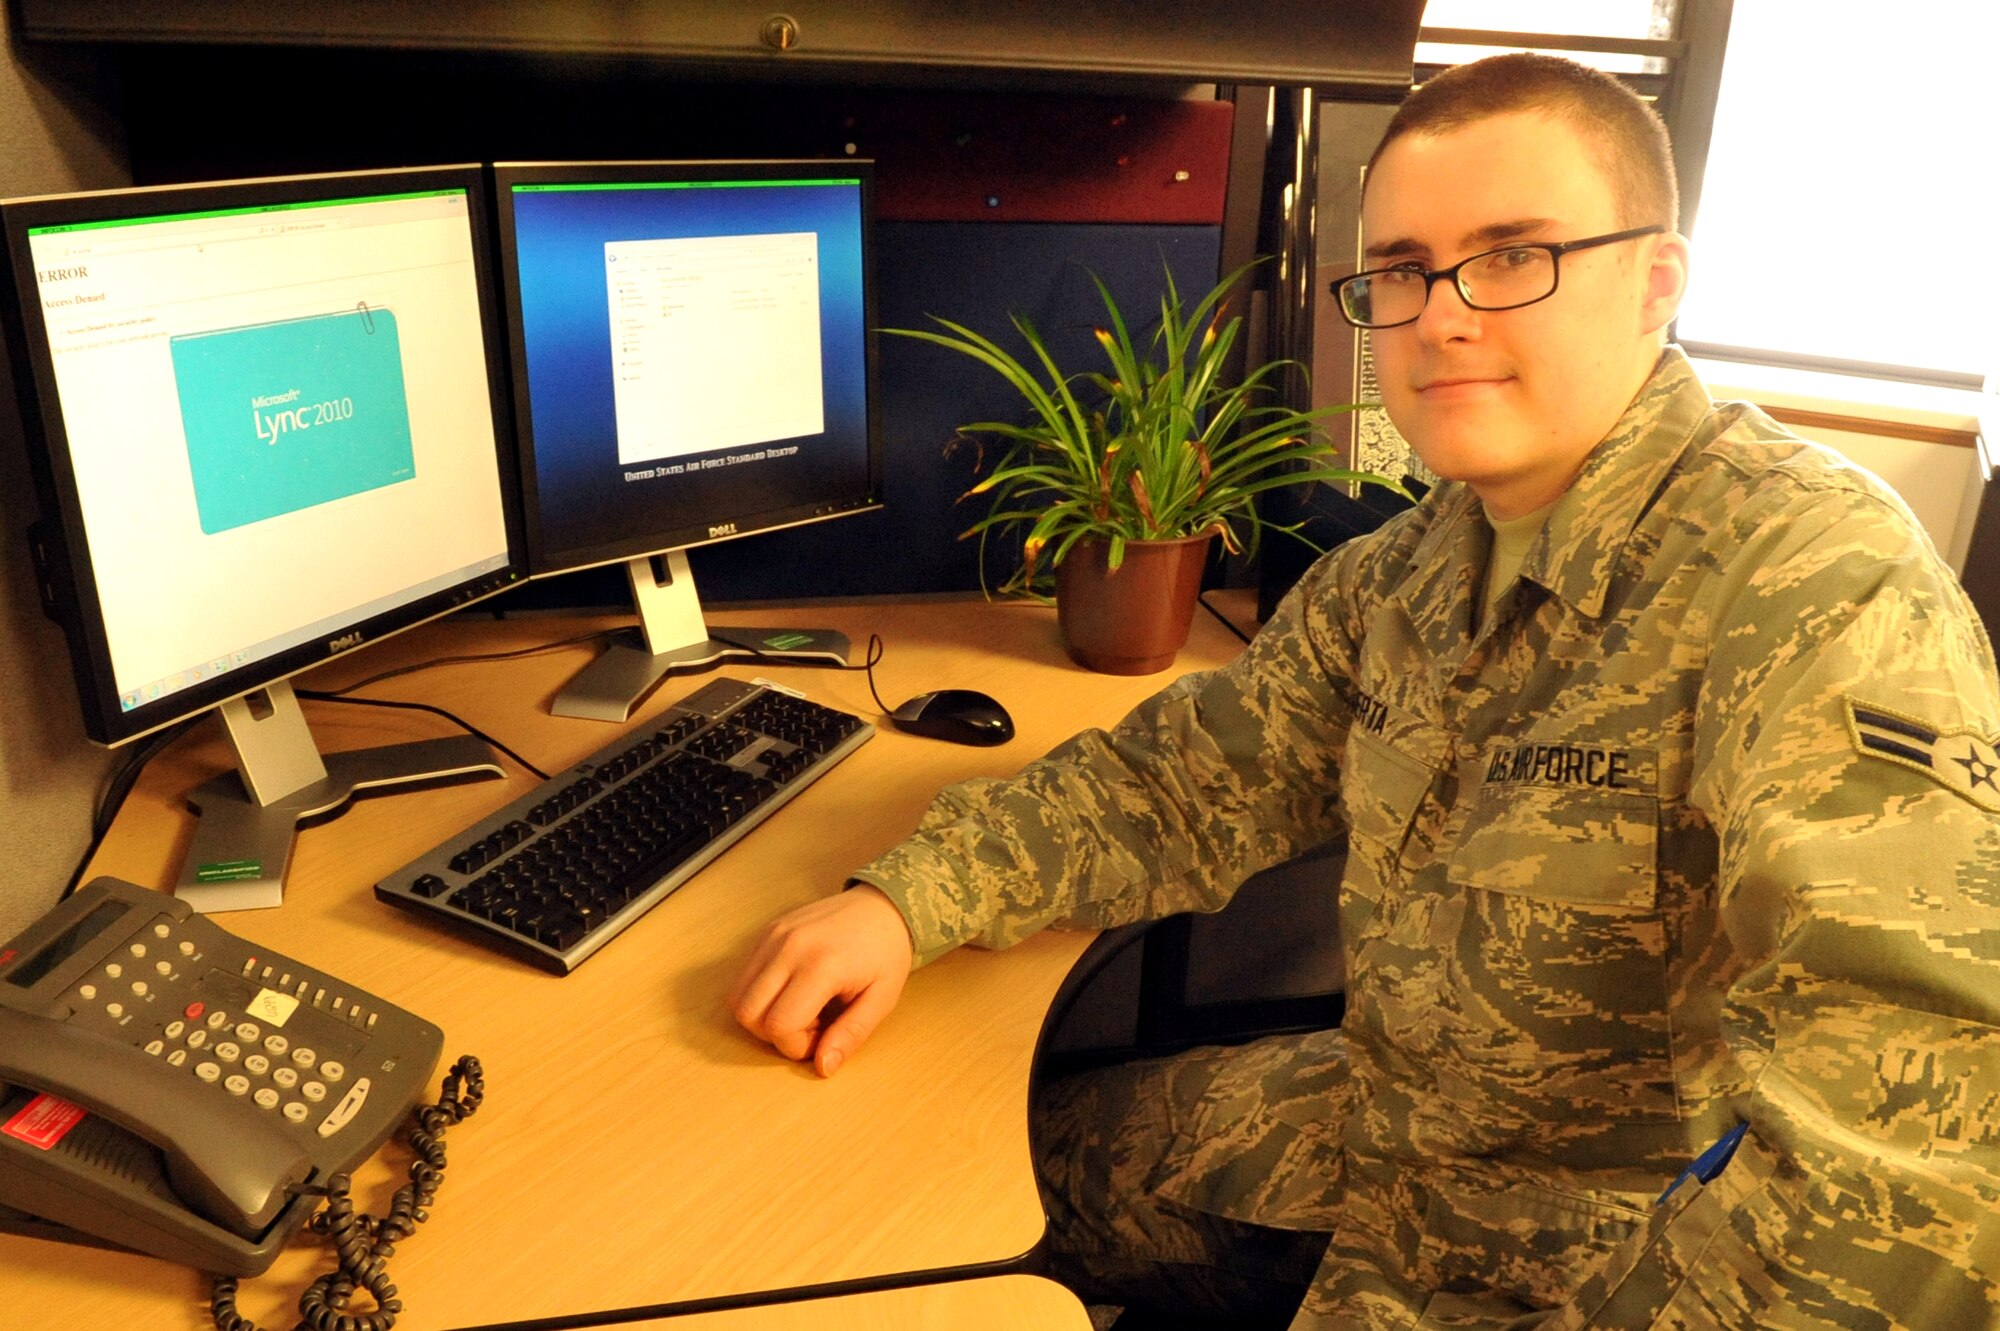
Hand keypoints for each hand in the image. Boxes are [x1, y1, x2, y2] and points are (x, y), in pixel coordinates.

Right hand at [729, 884, 914, 1076]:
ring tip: (801, 1007)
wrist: (882, 906)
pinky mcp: (767, 931)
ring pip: (737, 997)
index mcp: (822, 965)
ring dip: (763, 1016)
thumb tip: (822, 1067)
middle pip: (748, 1014)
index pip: (778, 1025)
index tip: (823, 1036)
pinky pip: (744, 976)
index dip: (795, 1045)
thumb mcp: (881, 1000)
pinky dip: (760, 995)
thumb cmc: (886, 954)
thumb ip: (851, 1035)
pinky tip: (793, 990)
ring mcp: (774, 936)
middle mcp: (790, 947)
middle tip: (810, 1024)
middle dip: (774, 1034)